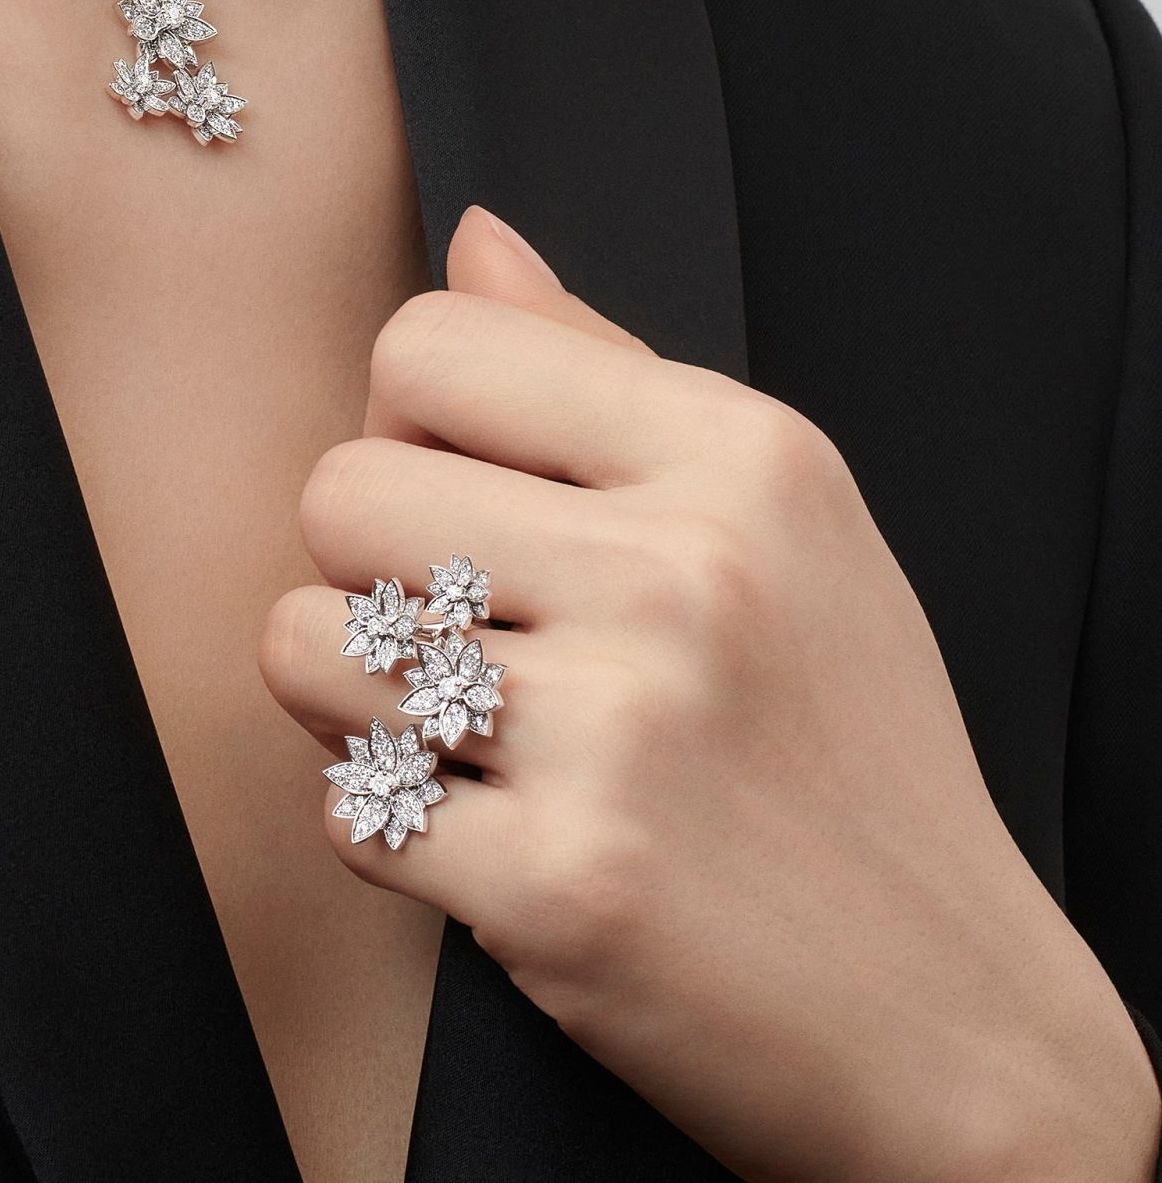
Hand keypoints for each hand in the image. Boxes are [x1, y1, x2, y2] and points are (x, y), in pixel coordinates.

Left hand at [260, 205, 1161, 1182]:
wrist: (953, 1019)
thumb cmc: (851, 752)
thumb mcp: (784, 520)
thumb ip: (608, 369)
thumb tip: (476, 239)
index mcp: (739, 455)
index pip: (429, 342)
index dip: (410, 420)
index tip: (468, 495)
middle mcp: (683, 574)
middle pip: (342, 488)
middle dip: (370, 567)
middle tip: (462, 630)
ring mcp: (620, 733)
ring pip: (306, 638)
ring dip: (353, 697)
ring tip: (456, 729)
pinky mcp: (560, 887)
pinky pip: (343, 806)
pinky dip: (388, 827)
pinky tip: (486, 829)